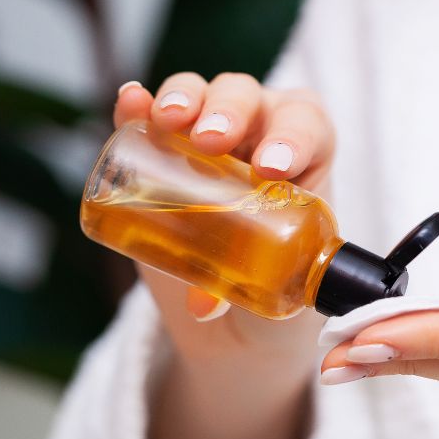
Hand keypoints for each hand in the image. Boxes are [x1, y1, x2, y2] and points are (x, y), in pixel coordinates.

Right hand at [117, 73, 335, 438]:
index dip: (293, 136)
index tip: (271, 168)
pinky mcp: (163, 168)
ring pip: (206, 99)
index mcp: (310, 183)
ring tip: (164, 117)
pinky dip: (137, 108)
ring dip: (184, 97)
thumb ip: (256, 308)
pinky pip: (152, 123)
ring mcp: (211, 156)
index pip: (312, 132)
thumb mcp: (278, 319)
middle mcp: (264, 155)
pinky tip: (126, 104)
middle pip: (259, 101)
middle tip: (212, 136)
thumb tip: (204, 304)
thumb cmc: (272, 324)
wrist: (233, 342)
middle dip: (233, 107)